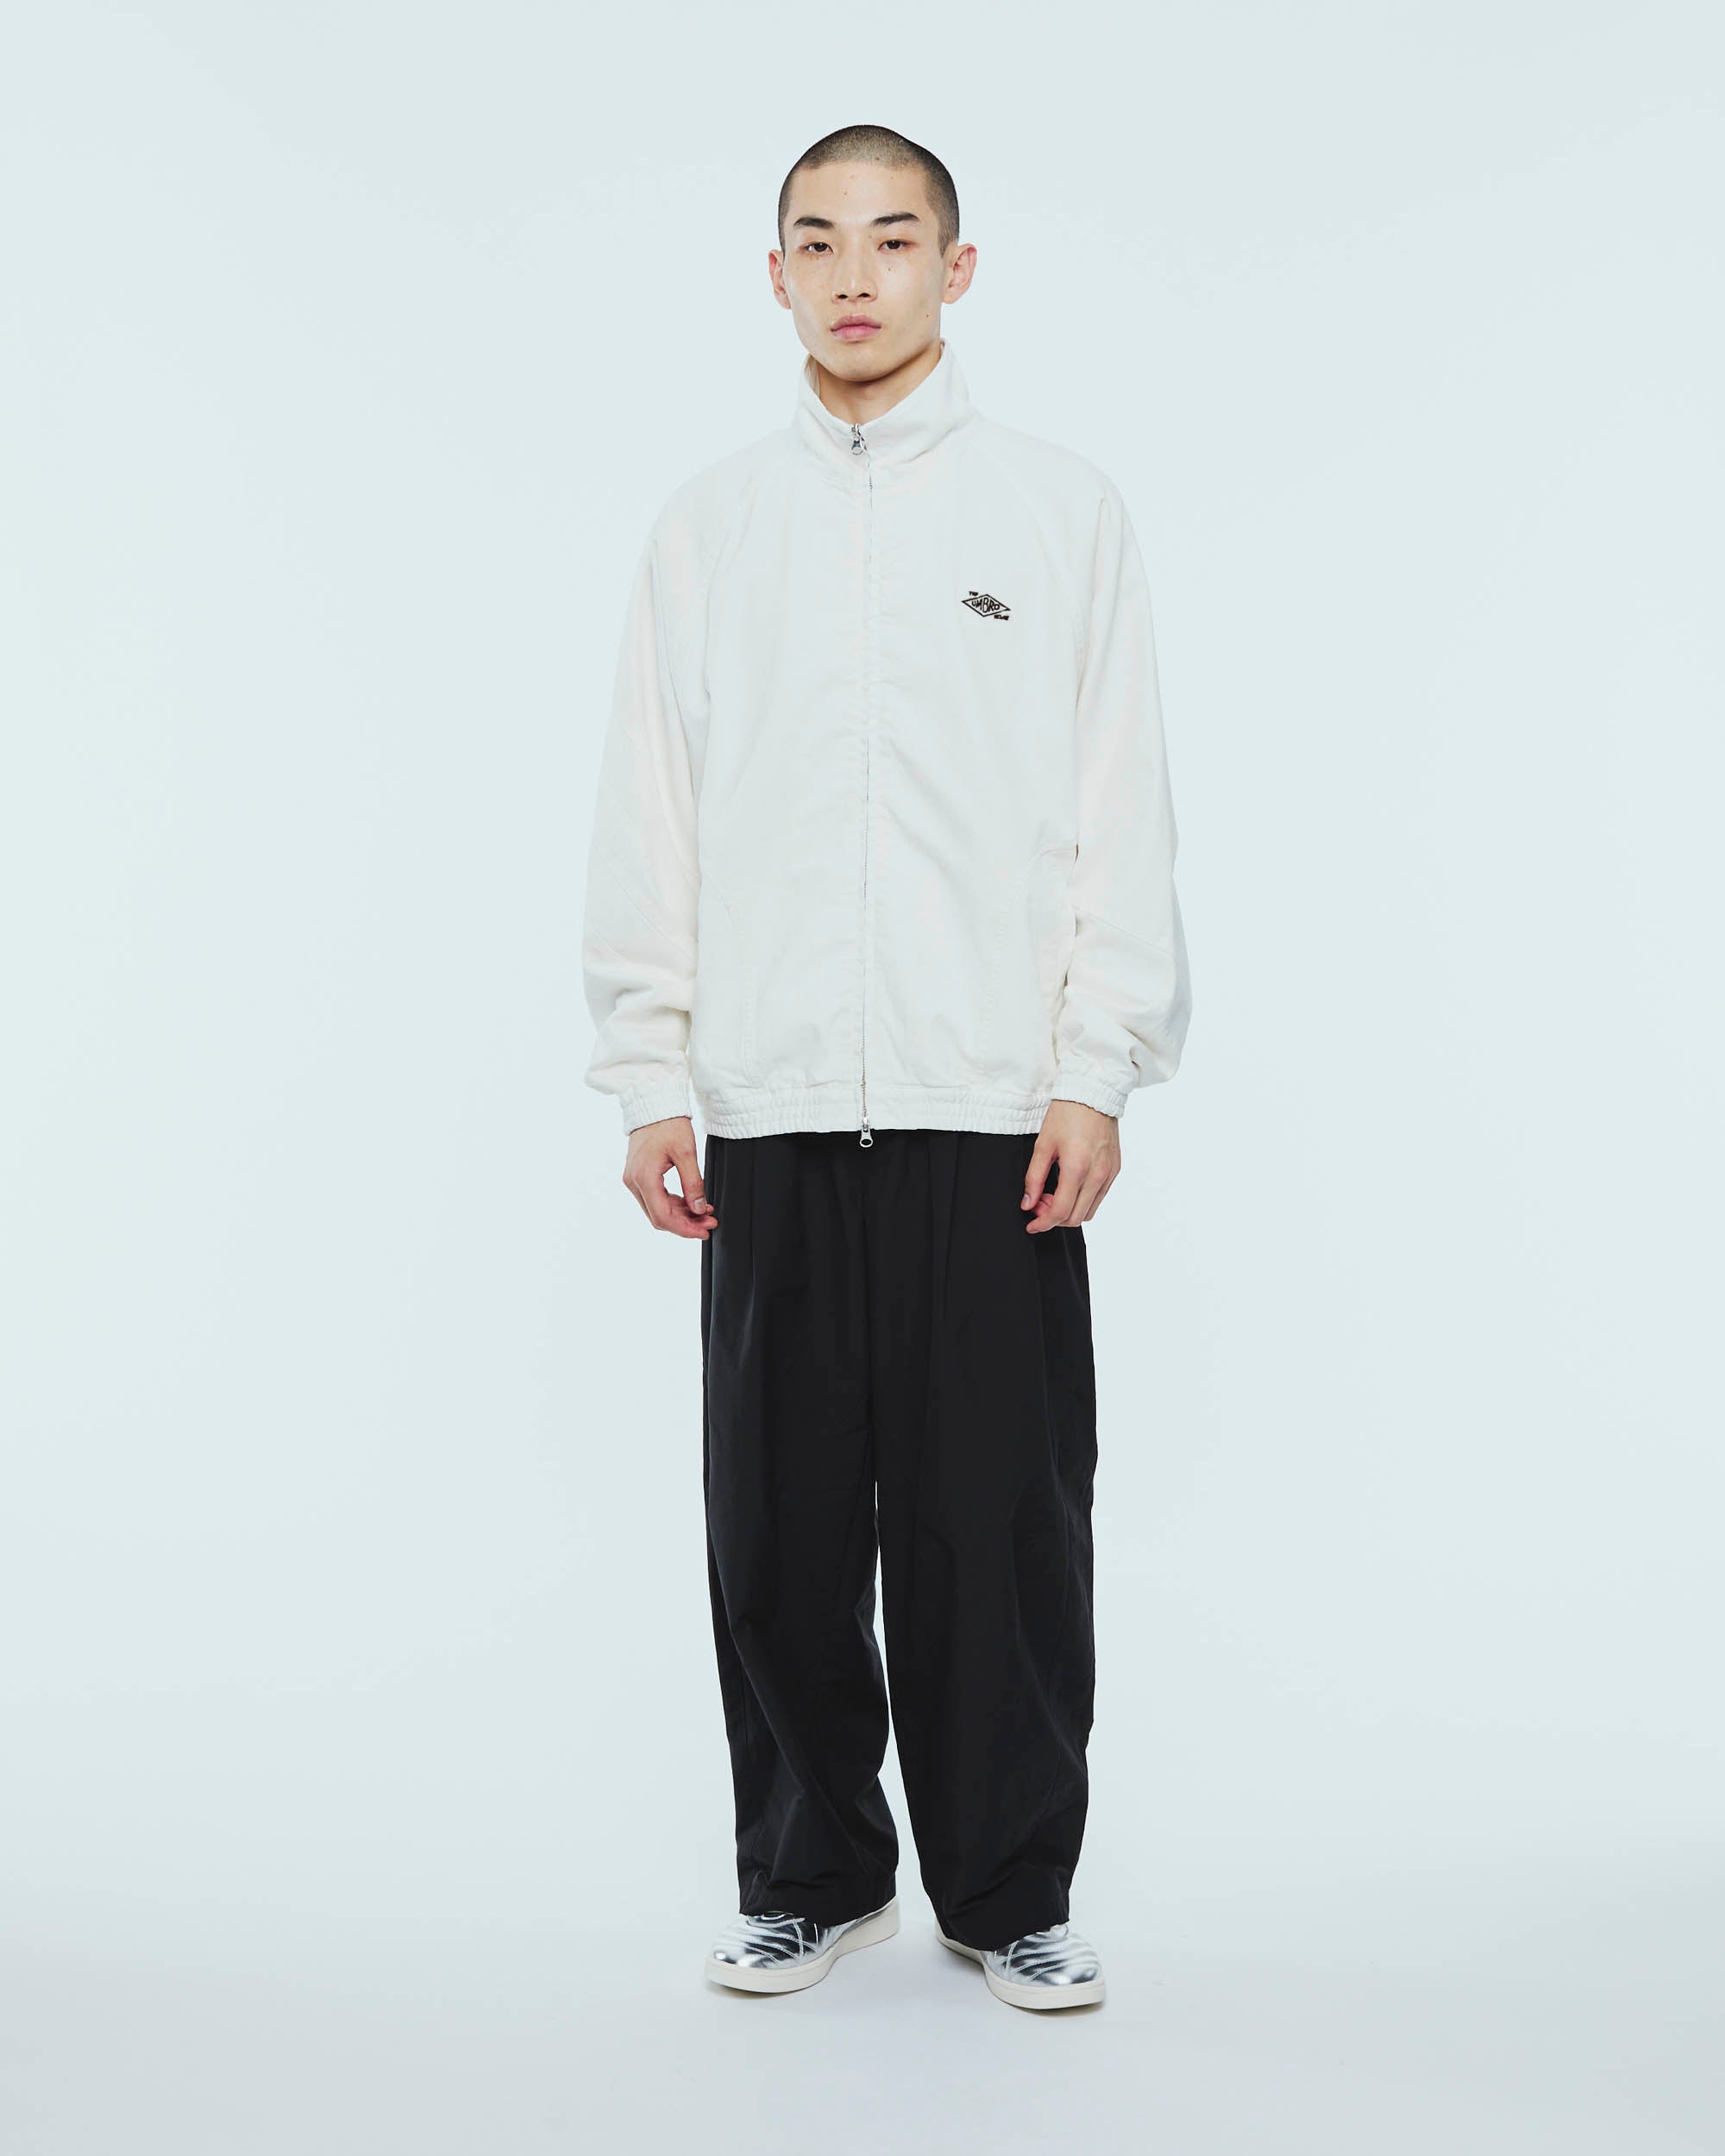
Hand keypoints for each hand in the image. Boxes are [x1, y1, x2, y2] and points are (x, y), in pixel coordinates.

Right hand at [622, 1115, 716, 1237]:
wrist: (654, 1104)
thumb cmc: (668, 1123)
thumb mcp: (686, 1152)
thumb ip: (693, 1183)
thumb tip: (699, 1209)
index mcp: (644, 1177)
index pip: (663, 1216)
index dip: (685, 1229)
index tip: (704, 1231)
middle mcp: (634, 1182)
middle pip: (659, 1217)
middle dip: (686, 1223)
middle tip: (710, 1222)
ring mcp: (634, 1179)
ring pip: (658, 1209)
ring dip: (681, 1215)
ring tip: (706, 1212)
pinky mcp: (639, 1175)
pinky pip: (656, 1198)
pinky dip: (674, 1204)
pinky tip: (692, 1203)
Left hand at [1022, 1101, 1119, 1231]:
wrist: (1093, 1093)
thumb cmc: (1066, 1114)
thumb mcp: (1043, 1145)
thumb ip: (1033, 1178)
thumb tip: (1028, 1203)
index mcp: (1077, 1168)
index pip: (1060, 1212)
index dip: (1043, 1223)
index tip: (1031, 1224)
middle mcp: (1097, 1175)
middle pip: (1075, 1218)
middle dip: (1053, 1218)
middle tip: (1039, 1203)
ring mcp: (1109, 1173)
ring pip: (1089, 1211)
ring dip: (1069, 1211)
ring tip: (1053, 1194)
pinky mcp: (1115, 1169)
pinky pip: (1099, 1197)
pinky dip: (1082, 1201)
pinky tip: (1069, 1186)